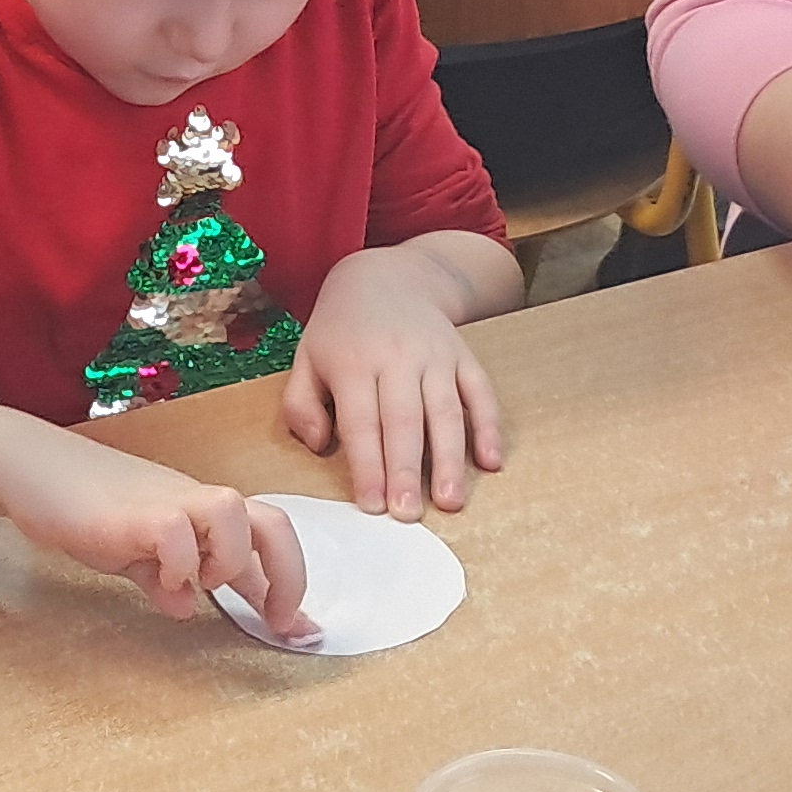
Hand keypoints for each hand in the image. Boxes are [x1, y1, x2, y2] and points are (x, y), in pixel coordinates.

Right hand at [0, 422, 311, 639]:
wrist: (30, 467)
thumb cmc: (83, 505)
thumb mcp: (133, 550)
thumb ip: (162, 575)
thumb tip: (186, 607)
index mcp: (200, 512)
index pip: (262, 541)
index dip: (287, 587)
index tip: (299, 630)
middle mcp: (194, 503)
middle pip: (272, 522)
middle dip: (287, 576)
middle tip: (275, 619)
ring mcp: (166, 502)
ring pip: (235, 511)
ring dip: (230, 559)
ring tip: (202, 583)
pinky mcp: (132, 513)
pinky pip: (176, 530)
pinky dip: (179, 563)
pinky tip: (162, 582)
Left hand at [283, 247, 502, 520]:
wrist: (385, 277)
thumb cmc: (340, 331)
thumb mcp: (306, 358)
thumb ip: (300, 405)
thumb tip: (319, 445)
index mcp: (353, 362)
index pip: (361, 422)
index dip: (367, 465)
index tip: (371, 505)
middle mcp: (397, 357)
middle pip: (404, 421)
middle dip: (407, 471)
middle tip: (409, 515)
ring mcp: (435, 355)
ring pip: (446, 411)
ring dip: (450, 459)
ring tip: (451, 501)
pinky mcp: (463, 355)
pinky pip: (480, 393)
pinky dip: (489, 427)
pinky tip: (490, 462)